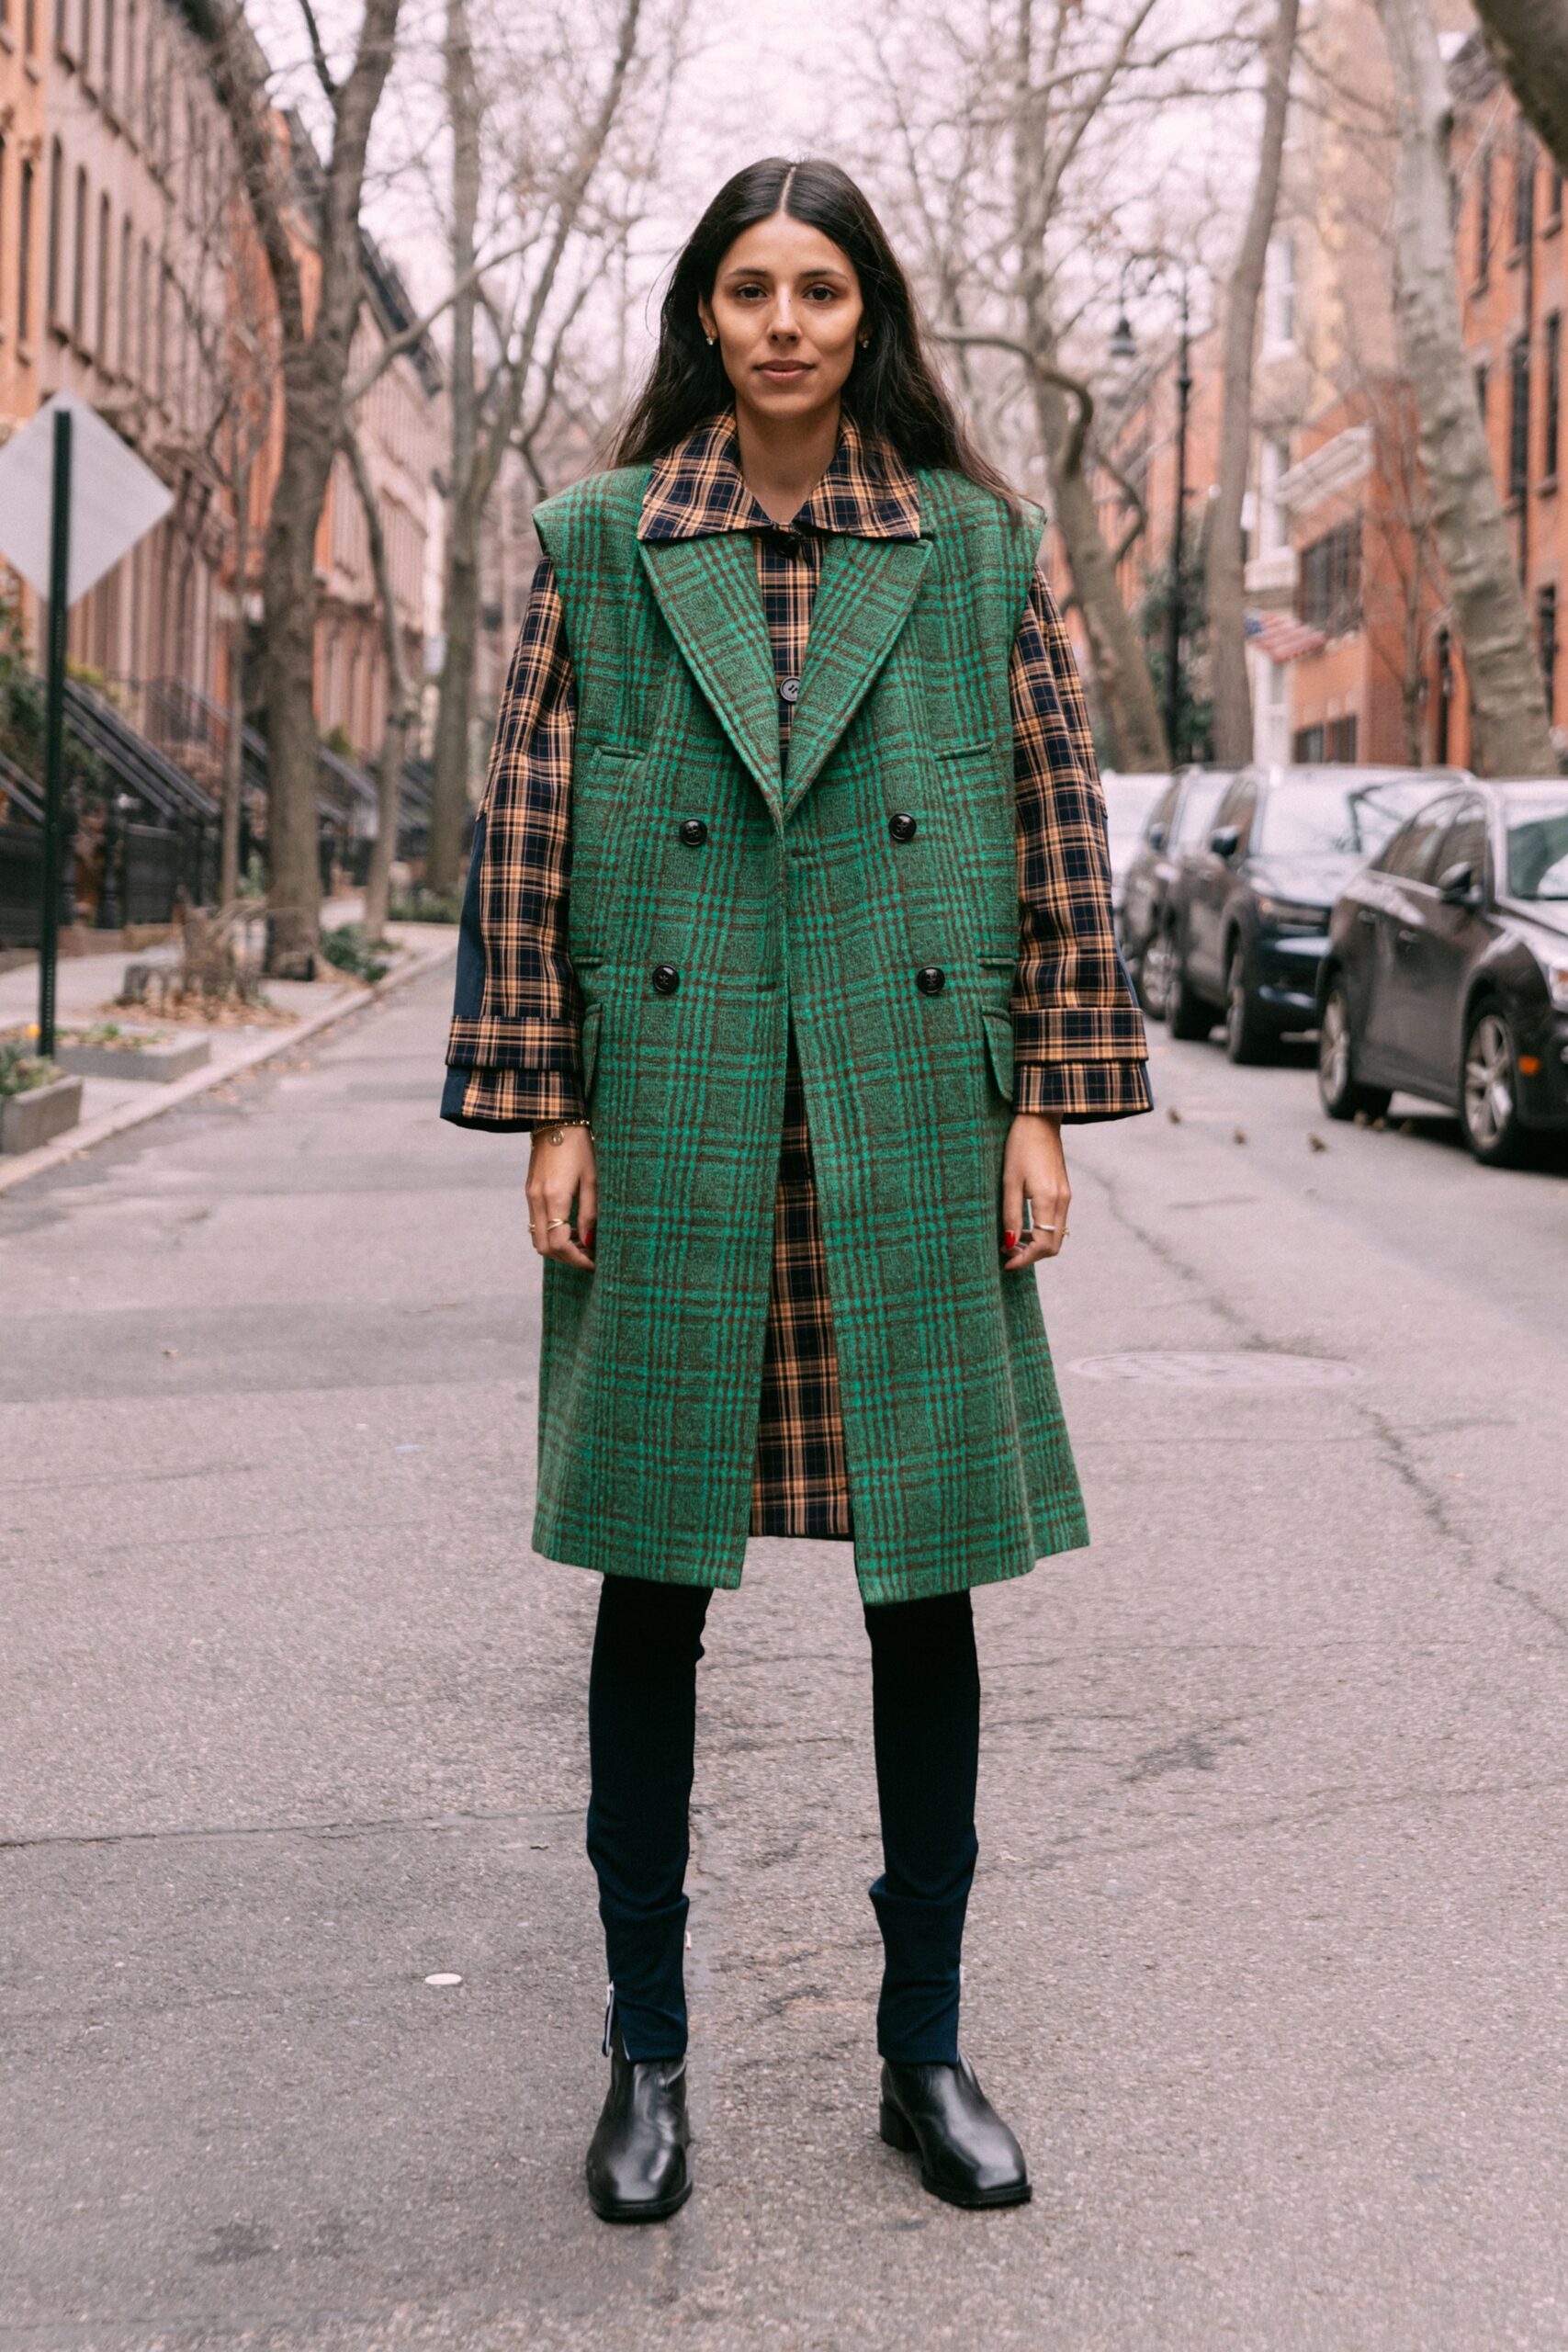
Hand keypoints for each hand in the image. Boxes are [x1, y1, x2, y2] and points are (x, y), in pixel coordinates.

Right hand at [526, 1124, 596, 1269]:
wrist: (555, 1117)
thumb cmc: (580, 1145)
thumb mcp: (593, 1178)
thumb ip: (590, 1212)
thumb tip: (589, 1241)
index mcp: (554, 1197)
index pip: (558, 1243)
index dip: (576, 1259)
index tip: (595, 1262)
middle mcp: (537, 1200)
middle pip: (544, 1247)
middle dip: (566, 1258)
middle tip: (589, 1257)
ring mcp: (530, 1196)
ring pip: (537, 1238)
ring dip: (558, 1247)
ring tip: (582, 1244)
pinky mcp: (529, 1191)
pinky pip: (536, 1223)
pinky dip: (551, 1233)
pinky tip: (571, 1228)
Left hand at [1000, 1111, 1069, 1270]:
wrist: (1040, 1120)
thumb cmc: (1020, 1146)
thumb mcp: (1009, 1181)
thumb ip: (1011, 1215)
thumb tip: (1010, 1244)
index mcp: (1049, 1200)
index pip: (1043, 1245)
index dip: (1024, 1259)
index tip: (1005, 1263)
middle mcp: (1062, 1202)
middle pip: (1053, 1245)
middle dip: (1031, 1256)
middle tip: (1007, 1254)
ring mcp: (1066, 1196)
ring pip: (1056, 1235)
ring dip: (1036, 1244)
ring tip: (1011, 1241)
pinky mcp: (1064, 1191)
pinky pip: (1056, 1222)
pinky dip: (1042, 1231)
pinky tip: (1024, 1226)